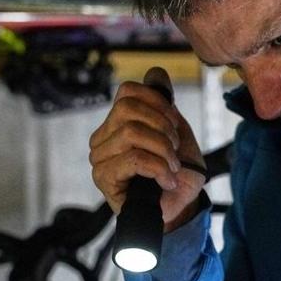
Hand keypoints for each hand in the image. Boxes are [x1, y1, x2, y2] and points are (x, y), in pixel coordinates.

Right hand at [89, 67, 206, 231]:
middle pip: (128, 109)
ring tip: (172, 168)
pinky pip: (132, 158)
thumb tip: (155, 71)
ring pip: (131, 133)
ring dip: (163, 150)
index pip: (128, 91)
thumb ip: (165, 104)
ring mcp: (100, 157)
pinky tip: (167, 181)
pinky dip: (158, 168)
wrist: (180, 209)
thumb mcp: (177, 132)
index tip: (175, 126)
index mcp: (118, 122)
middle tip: (175, 149)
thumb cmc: (177, 174)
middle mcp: (103, 137)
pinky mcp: (103, 177)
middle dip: (162, 127)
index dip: (158, 103)